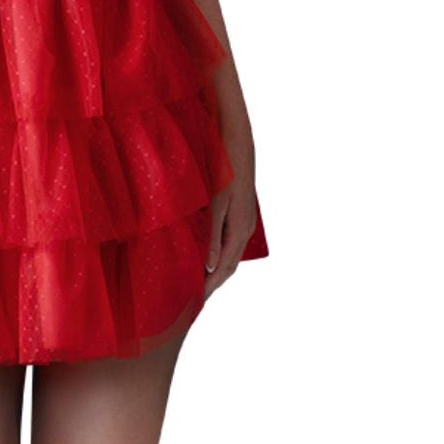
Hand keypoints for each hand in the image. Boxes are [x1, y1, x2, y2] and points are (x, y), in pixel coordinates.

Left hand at [202, 175, 257, 297]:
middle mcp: (246, 230)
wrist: (238, 141)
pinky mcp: (242, 215)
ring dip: (218, 272)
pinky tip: (210, 257)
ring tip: (201, 284)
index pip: (223, 269)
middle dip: (214, 284)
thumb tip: (210, 267)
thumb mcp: (216, 203)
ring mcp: (246, 222)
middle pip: (229, 267)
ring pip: (232, 256)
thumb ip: (213, 236)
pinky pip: (232, 244)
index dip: (210, 287)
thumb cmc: (225, 169)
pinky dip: (221, 257)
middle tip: (197, 300)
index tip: (197, 302)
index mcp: (239, 231)